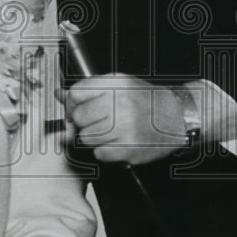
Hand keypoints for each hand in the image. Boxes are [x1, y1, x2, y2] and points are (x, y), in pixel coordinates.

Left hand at [65, 74, 187, 164]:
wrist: (177, 116)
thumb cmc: (147, 100)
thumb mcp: (120, 85)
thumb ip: (89, 89)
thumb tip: (59, 94)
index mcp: (115, 83)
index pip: (76, 93)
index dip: (71, 105)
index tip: (76, 111)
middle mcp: (120, 102)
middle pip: (79, 117)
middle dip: (84, 123)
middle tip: (97, 123)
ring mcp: (125, 126)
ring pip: (86, 137)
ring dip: (94, 138)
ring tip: (110, 133)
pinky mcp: (130, 147)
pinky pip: (99, 153)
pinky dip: (105, 151)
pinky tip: (117, 143)